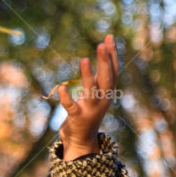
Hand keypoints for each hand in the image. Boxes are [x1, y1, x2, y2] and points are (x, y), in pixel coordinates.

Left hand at [57, 33, 118, 150]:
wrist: (83, 138)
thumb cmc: (89, 110)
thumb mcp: (98, 92)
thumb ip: (101, 74)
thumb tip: (104, 50)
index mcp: (109, 92)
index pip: (113, 70)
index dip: (112, 54)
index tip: (109, 37)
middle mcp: (103, 99)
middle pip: (106, 78)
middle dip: (104, 61)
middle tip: (101, 44)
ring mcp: (91, 109)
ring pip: (91, 91)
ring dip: (87, 75)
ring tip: (84, 59)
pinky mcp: (77, 117)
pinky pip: (72, 107)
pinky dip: (67, 98)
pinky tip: (62, 88)